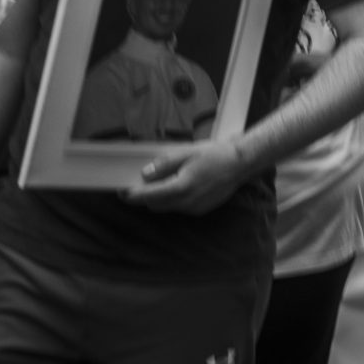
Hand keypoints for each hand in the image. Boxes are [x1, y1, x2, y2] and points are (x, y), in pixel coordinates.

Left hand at [122, 137, 255, 214]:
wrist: (241, 164)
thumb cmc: (215, 155)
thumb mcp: (187, 153)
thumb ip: (164, 164)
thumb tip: (145, 173)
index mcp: (181, 187)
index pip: (149, 196)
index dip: (132, 195)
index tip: (122, 192)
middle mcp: (187, 202)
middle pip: (155, 205)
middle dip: (146, 196)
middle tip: (142, 183)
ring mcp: (194, 208)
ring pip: (167, 207)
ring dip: (160, 198)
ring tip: (165, 181)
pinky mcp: (200, 210)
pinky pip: (179, 207)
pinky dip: (174, 199)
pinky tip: (182, 184)